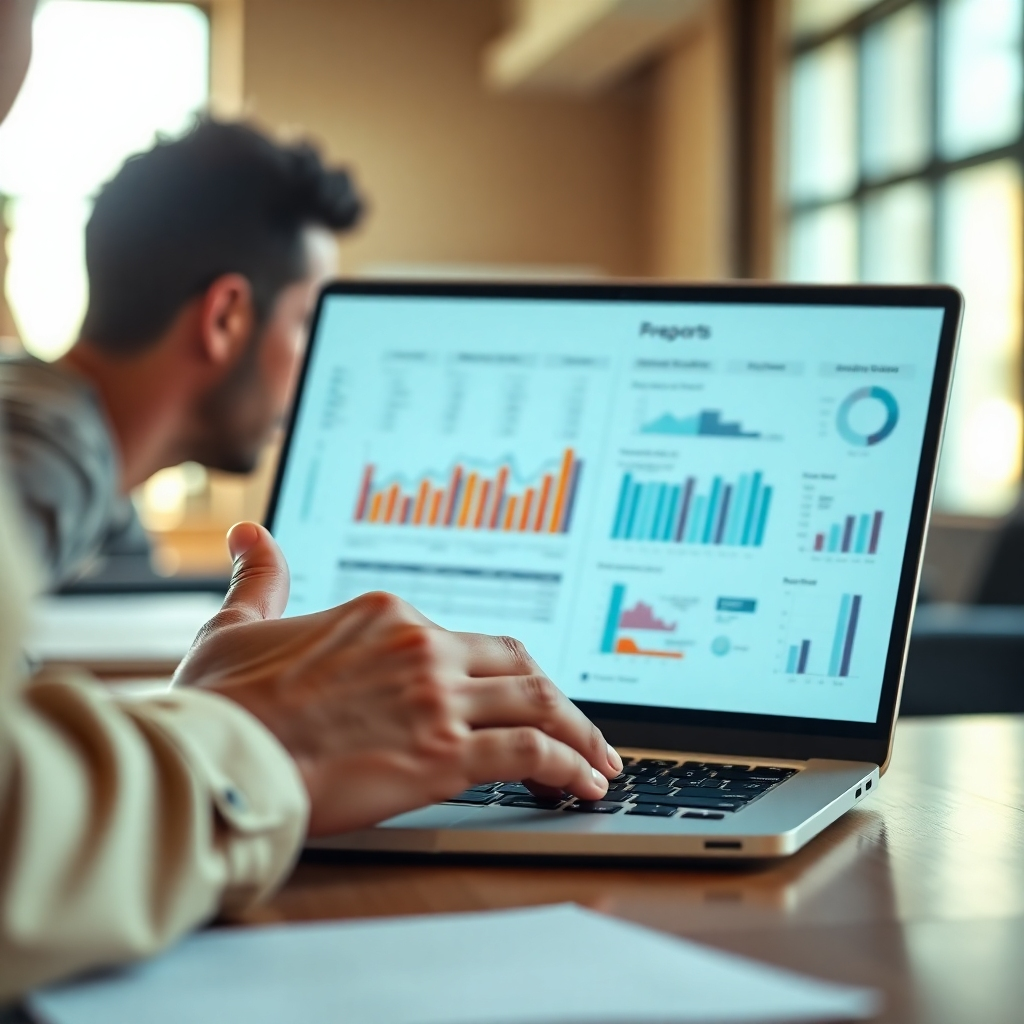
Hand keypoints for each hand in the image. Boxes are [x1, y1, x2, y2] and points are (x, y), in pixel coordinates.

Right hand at [174, 522, 621, 835]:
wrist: (216, 757)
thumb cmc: (222, 702)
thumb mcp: (236, 624)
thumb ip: (261, 579)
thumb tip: (250, 537)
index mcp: (385, 616)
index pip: (468, 641)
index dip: (500, 673)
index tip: (513, 696)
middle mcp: (422, 647)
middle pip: (518, 665)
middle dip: (554, 697)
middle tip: (575, 728)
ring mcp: (438, 697)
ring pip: (539, 703)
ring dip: (579, 733)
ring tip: (599, 763)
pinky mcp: (445, 752)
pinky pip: (532, 753)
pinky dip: (569, 767)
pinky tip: (584, 786)